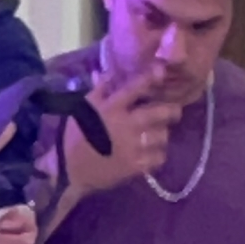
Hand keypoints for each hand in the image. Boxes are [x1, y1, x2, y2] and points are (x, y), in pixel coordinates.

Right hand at [63, 68, 183, 195]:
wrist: (70, 171)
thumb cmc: (76, 138)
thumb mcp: (83, 109)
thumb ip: (99, 91)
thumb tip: (107, 73)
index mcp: (111, 108)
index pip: (135, 88)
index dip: (150, 78)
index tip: (161, 71)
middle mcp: (125, 125)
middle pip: (160, 113)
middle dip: (172, 110)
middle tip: (174, 112)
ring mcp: (132, 147)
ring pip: (162, 136)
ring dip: (162, 134)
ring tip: (158, 135)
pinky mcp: (135, 166)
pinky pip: (159, 157)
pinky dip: (158, 154)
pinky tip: (152, 153)